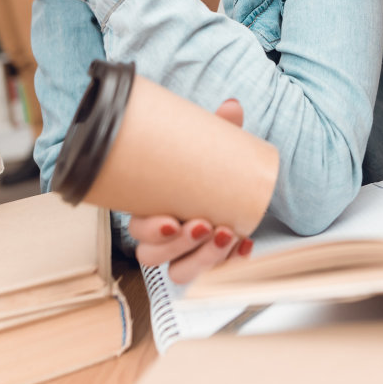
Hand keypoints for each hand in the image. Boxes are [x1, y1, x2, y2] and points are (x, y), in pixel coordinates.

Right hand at [131, 100, 251, 283]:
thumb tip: (231, 107)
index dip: (151, 231)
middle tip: (206, 225)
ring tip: (227, 235)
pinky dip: (230, 263)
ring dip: (202, 259)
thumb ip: (220, 128)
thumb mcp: (210, 148)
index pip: (137, 231)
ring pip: (178, 272)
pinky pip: (212, 276)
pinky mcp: (206, 264)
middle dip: (180, 245)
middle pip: (152, 257)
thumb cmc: (205, 169)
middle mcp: (162, 238)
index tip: (172, 220)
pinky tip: (245, 245)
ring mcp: (183, 255)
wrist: (230, 187)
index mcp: (150, 210)